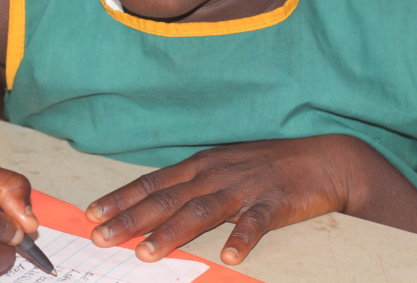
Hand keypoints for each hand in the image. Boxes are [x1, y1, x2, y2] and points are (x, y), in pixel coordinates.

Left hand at [85, 135, 360, 264]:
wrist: (323, 159)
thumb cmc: (269, 166)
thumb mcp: (225, 168)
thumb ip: (194, 185)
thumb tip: (157, 206)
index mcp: (202, 165)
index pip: (153, 182)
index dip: (122, 198)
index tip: (93, 214)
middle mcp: (217, 173)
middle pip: (167, 197)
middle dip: (131, 218)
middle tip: (101, 237)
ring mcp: (244, 187)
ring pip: (201, 211)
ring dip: (172, 233)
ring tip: (147, 254)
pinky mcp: (274, 202)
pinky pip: (255, 223)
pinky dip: (241, 238)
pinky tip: (229, 256)